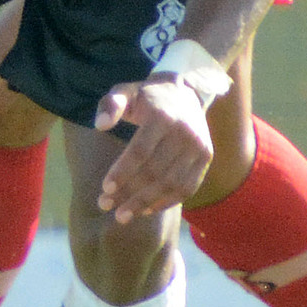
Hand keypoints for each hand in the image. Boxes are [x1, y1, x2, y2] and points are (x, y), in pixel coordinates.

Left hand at [92, 73, 211, 222]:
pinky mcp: (206, 158)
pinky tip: (145, 210)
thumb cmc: (146, 97)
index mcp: (162, 116)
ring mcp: (199, 147)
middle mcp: (185, 133)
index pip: (141, 151)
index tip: (105, 188)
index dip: (123, 171)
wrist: (185, 93)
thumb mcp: (125, 91)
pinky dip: (167, 202)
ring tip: (123, 215)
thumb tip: (100, 125)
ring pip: (172, 184)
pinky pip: (188, 187)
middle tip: (105, 206)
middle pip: (155, 172)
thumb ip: (110, 105)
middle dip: (129, 193)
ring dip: (146, 203)